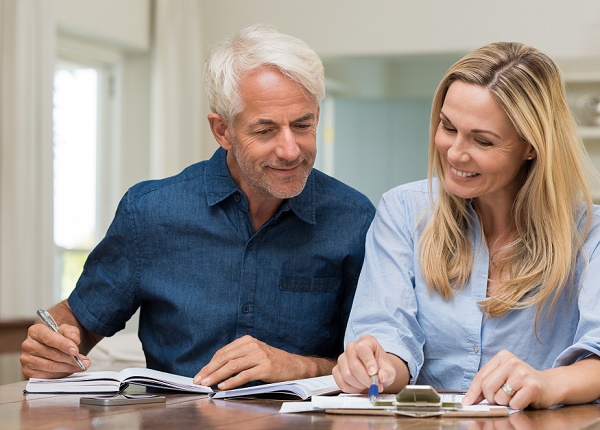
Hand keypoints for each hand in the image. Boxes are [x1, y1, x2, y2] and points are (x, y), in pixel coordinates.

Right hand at [20, 322, 90, 378]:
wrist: (53, 345)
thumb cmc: (59, 336)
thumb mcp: (67, 330)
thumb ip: (71, 332)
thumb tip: (74, 340)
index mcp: (35, 331)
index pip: (49, 338)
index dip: (63, 345)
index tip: (76, 351)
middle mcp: (28, 345)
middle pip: (52, 354)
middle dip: (71, 359)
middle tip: (84, 362)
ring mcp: (27, 360)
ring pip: (51, 366)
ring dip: (68, 367)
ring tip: (81, 366)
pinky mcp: (29, 372)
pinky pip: (47, 376)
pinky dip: (61, 374)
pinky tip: (70, 370)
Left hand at [193, 335, 331, 389]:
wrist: (295, 366)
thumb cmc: (272, 362)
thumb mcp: (255, 354)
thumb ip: (239, 357)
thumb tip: (216, 370)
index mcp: (247, 341)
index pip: (223, 352)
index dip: (210, 364)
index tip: (200, 374)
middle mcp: (253, 346)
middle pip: (225, 358)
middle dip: (209, 370)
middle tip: (199, 380)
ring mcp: (259, 356)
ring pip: (232, 366)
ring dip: (217, 376)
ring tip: (207, 384)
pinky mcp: (265, 367)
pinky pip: (245, 375)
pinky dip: (232, 381)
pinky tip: (223, 386)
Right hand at [332, 334, 404, 393]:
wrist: (375, 373)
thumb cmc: (381, 368)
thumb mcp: (390, 370)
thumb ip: (388, 373)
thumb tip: (382, 376)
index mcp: (366, 341)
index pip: (362, 348)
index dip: (368, 361)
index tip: (374, 373)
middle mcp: (351, 347)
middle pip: (354, 364)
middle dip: (365, 379)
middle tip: (374, 385)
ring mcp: (342, 358)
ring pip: (347, 375)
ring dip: (359, 385)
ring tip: (368, 385)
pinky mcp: (336, 370)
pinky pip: (341, 382)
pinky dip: (352, 389)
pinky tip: (359, 387)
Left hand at [463, 350, 553, 409]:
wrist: (549, 386)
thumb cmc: (522, 383)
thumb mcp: (502, 377)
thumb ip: (486, 384)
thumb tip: (469, 399)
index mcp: (502, 357)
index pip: (480, 376)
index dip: (473, 392)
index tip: (467, 402)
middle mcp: (512, 362)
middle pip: (487, 387)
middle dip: (491, 398)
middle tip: (500, 398)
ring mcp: (523, 373)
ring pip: (499, 397)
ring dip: (505, 402)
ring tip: (514, 396)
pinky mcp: (533, 386)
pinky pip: (514, 404)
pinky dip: (516, 406)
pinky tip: (523, 399)